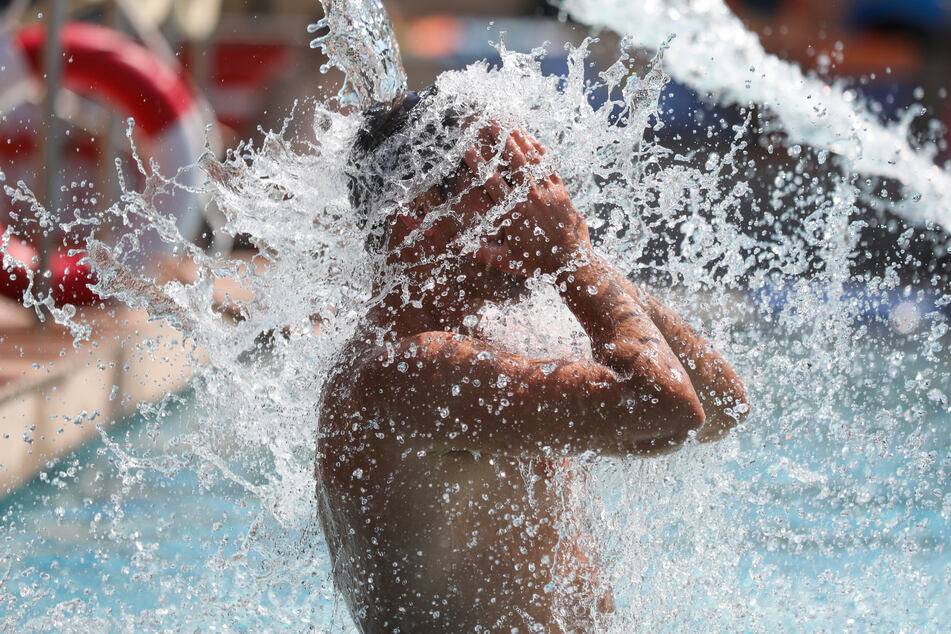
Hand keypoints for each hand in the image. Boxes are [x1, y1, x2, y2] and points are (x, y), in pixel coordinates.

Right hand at [463, 125, 590, 276]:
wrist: (571, 261)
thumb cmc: (537, 262)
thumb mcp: (506, 260)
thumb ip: (480, 251)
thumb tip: (455, 246)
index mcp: (513, 211)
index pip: (491, 181)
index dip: (477, 163)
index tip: (466, 148)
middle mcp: (529, 196)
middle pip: (513, 161)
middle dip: (501, 140)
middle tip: (491, 123)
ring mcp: (546, 191)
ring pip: (532, 160)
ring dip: (521, 141)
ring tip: (510, 126)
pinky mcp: (560, 191)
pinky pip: (550, 166)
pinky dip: (541, 152)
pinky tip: (535, 141)